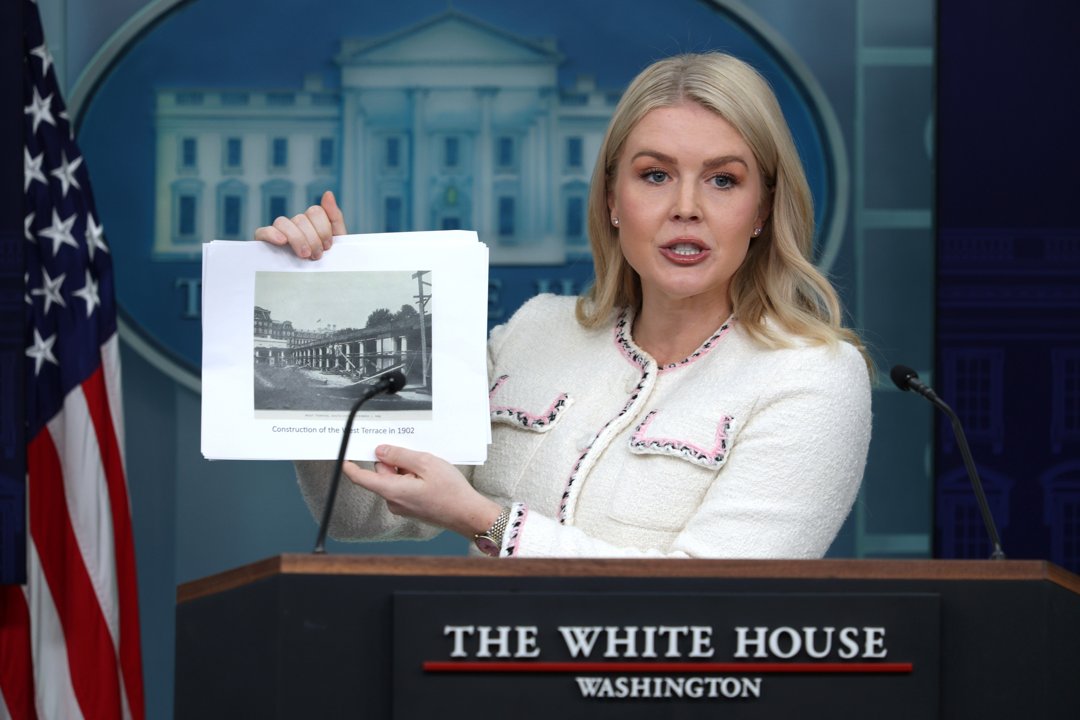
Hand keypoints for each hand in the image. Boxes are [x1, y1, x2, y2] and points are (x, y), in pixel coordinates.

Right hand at [253, 190, 345, 259]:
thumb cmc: (327, 265)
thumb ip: (334, 217)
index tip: (328, 246)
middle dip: (313, 238)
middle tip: (317, 256)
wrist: (319, 288)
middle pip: (301, 218)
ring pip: (283, 222)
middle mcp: (294, 225)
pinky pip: (262, 231)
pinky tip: (282, 242)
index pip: (315, 211)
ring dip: (297, 238)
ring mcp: (278, 233)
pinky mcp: (264, 243)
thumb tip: (328, 193)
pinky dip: (272, 234)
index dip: (323, 228)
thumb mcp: (337, 243)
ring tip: (304, 255)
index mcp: (311, 223)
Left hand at [343, 445, 502, 538]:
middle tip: (415, 457)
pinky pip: (403, 487)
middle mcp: (393, 501)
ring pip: (394, 480)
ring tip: (428, 470)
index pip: (361, 478)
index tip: (344, 457)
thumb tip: (381, 451)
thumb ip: (400, 456)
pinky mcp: (410, 508)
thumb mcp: (425, 463)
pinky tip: (430, 478)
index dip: (351, 466)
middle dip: (394, 462)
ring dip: (406, 470)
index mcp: (392, 490)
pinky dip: (412, 479)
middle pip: (381, 474)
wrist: (467, 514)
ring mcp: (402, 506)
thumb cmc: (451, 492)